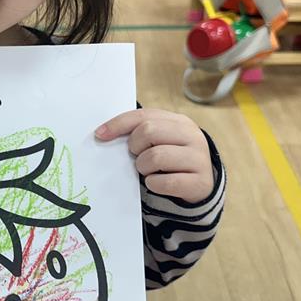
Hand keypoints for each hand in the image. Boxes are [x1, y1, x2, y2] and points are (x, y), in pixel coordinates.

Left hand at [95, 108, 213, 202]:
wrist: (200, 186)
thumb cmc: (171, 160)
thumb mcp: (159, 141)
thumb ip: (139, 132)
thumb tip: (102, 133)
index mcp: (180, 122)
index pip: (143, 115)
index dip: (118, 124)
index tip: (100, 134)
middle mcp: (193, 136)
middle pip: (149, 131)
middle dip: (135, 146)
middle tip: (137, 156)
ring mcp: (199, 158)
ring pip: (156, 157)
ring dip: (143, 167)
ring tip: (148, 171)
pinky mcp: (200, 182)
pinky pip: (166, 182)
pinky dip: (154, 184)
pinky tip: (157, 183)